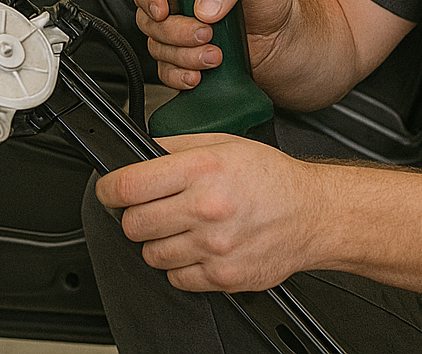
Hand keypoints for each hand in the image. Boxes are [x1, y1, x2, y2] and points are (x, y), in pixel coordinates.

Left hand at [94, 133, 322, 291]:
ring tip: (180, 228)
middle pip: (133, 224)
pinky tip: (197, 248)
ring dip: (157, 242)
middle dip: (134, 216)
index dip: (108, 188)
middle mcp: (206, 209)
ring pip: (151, 255)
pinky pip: (176, 279)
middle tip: (150, 209)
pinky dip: (180, 266)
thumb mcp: (224, 143)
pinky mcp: (223, 277)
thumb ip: (176, 145)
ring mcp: (214, 247)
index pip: (129, 185)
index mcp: (202, 170)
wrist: (313, 214)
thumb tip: (138, 152)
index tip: (109, 190)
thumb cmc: (272, 178)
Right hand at [130, 0, 296, 90]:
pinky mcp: (184, 59)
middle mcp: (179, 1)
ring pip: (157, 47)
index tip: (164, 9)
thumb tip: (205, 3)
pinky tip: (198, 74)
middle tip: (205, 33)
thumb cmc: (272, 1)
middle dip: (175, 31)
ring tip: (215, 55)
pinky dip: (179, 76)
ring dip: (184, 56)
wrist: (286, 41)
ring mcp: (179, 32)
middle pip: (149, 17)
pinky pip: (166, 71)